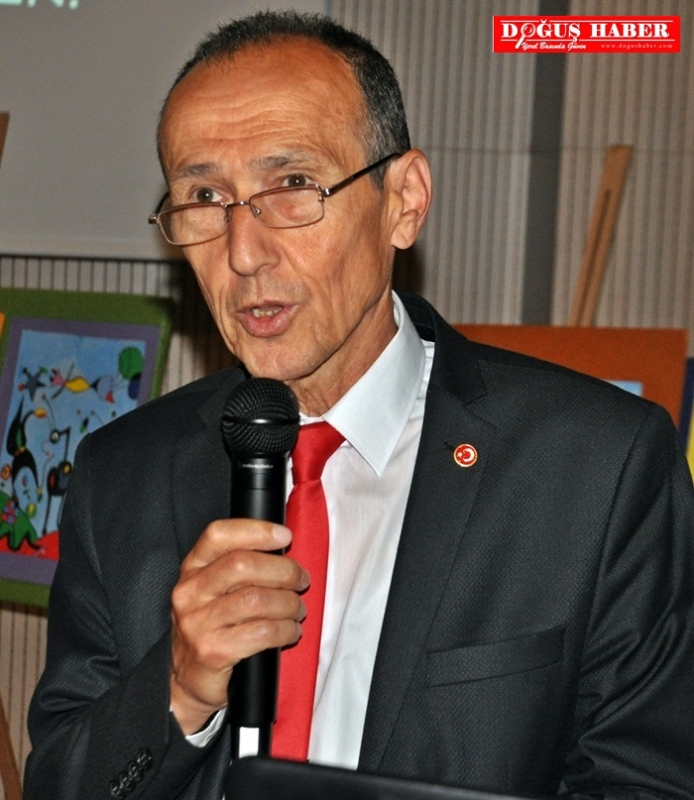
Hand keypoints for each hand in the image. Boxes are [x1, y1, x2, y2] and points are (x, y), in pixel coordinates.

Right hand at [169, 519, 307, 734]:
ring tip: (297, 609)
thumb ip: (240, 566)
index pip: (219, 535)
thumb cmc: (214, 626)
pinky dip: (285, 629)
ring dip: (288, 603)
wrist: (189, 680)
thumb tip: (284, 548)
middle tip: (301, 580)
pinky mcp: (211, 652)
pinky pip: (261, 632)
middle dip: (283, 570)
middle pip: (242, 565)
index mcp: (192, 568)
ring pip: (256, 600)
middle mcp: (190, 592)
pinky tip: (290, 630)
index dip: (256, 530)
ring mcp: (197, 623)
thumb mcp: (216, 589)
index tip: (285, 536)